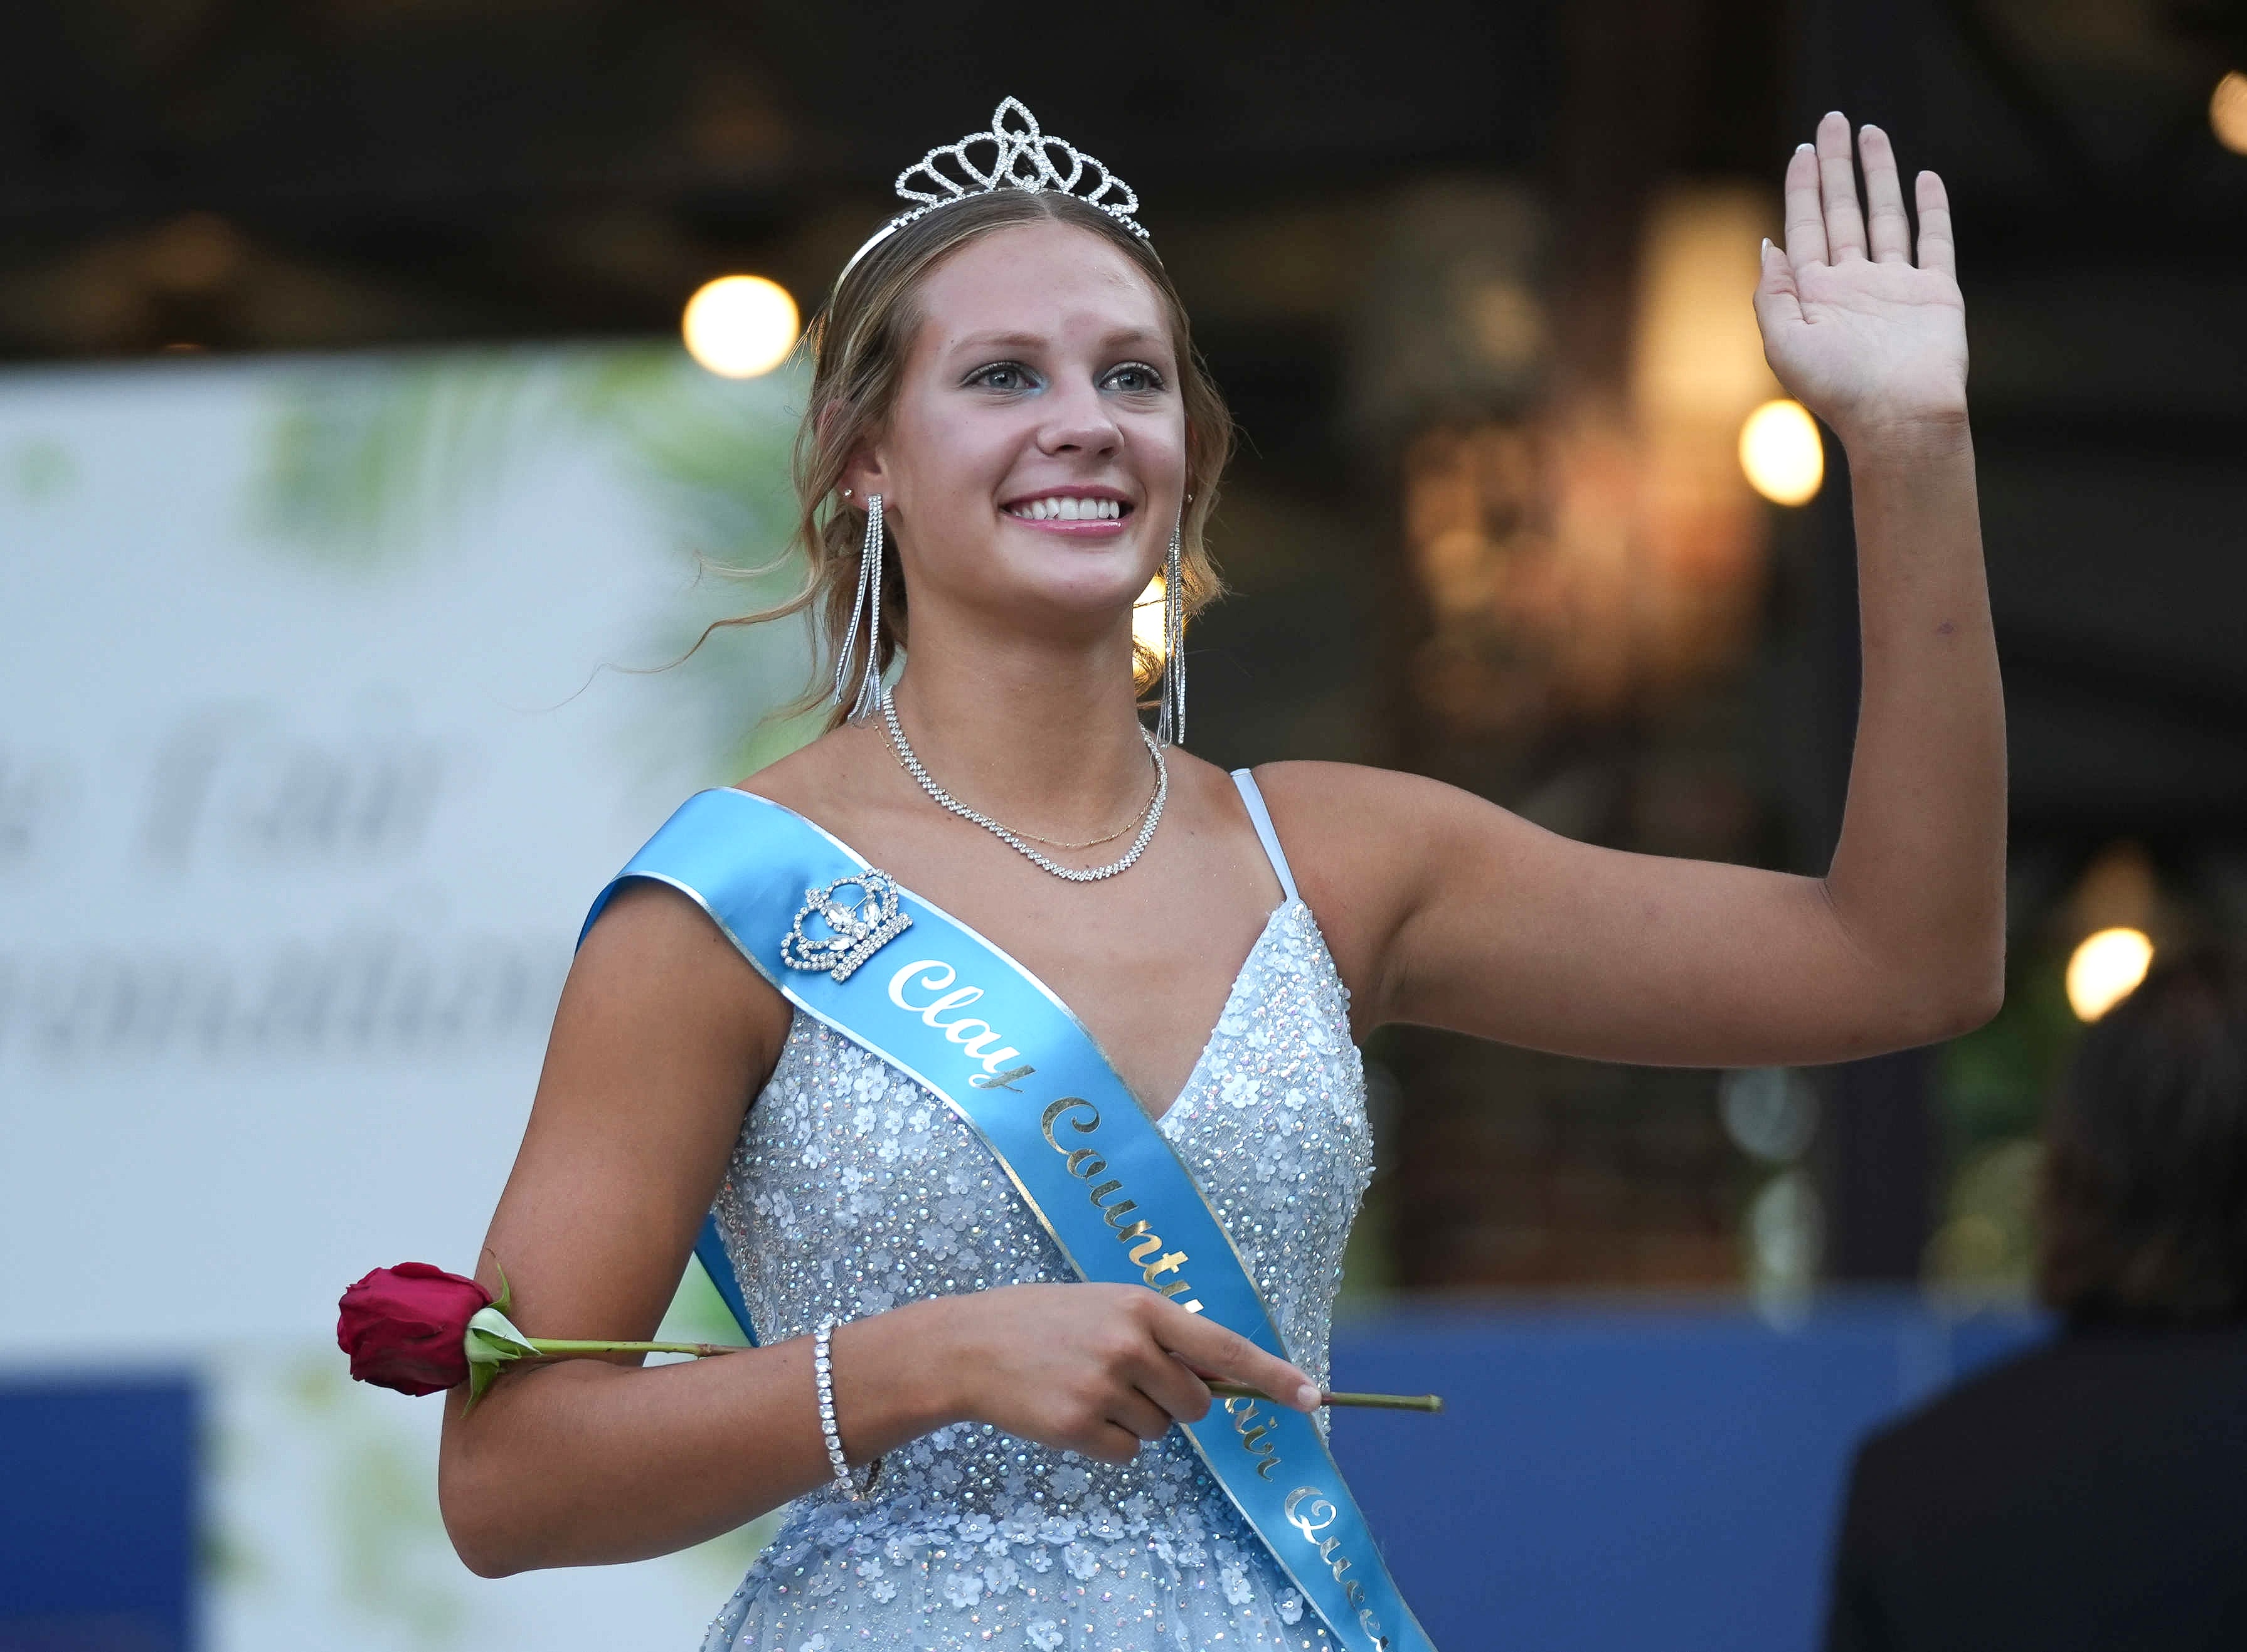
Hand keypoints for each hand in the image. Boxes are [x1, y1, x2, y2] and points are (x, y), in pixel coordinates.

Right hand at [934, 1283, 1319, 1464]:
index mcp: (1140, 1306)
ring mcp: (1103, 1387)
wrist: (969, 1346)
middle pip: (1196, 1404)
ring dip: (1135, 1420)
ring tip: (1088, 1388)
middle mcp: (1128, 1345)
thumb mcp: (1105, 1306)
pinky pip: (1127, 1453)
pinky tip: (1072, 1413)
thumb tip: (1213, 1379)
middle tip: (1125, 1380)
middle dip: (1174, 1402)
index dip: (1271, 1374)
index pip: (1223, 1347)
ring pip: (1161, 1431)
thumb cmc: (1044, 1322)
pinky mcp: (1077, 1427)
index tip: (1311, 1396)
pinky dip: (1108, 1443)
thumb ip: (1158, 1334)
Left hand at [1755, 112, 1967, 450]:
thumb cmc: (1838, 391)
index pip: (1804, 227)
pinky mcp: (1935, 292)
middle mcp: (1853, 284)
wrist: (1899, 418)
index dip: (1801, 186)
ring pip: (1885, 216)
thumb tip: (1768, 242)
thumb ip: (1772, 293)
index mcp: (1814, 296)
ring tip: (1871, 133)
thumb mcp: (1783, 345)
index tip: (1802, 149)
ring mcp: (1895, 286)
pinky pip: (1934, 241)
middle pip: (1842, 210)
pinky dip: (1931, 209)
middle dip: (1836, 165)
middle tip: (1832, 121)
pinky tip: (1924, 179)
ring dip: (1878, 174)